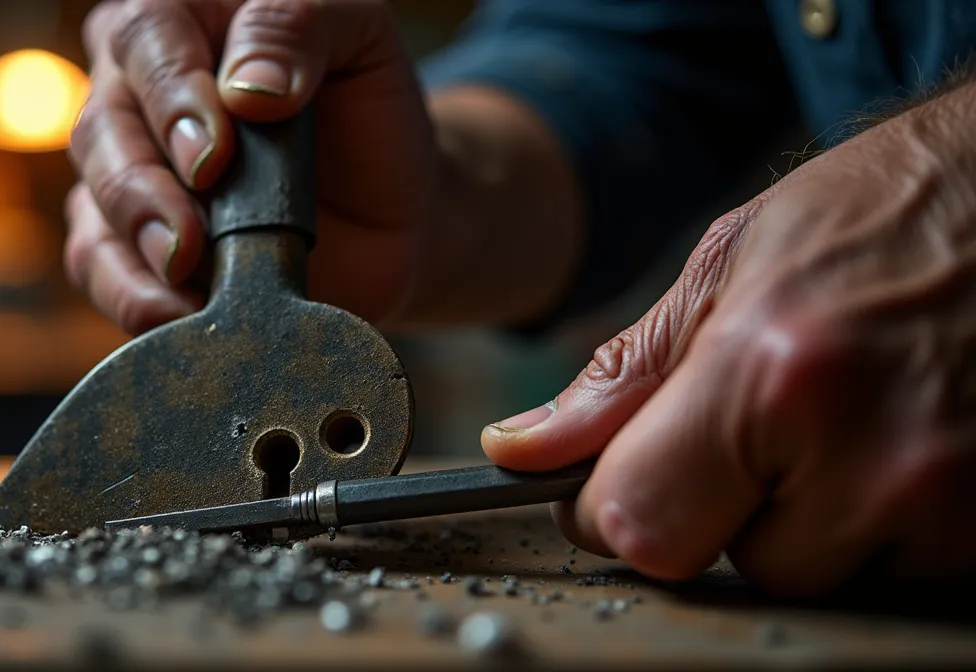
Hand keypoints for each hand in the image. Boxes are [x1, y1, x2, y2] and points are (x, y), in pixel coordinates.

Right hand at [65, 0, 433, 334]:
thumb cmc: (370, 112)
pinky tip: (179, 312)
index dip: (170, 95)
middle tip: (190, 233)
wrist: (392, 213)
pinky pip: (100, 269)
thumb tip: (249, 90)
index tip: (214, 155)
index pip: (146, 36)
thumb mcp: (360, 38)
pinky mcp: (132, 246)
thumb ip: (300, 29)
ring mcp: (128, 171)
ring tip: (185, 272)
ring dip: (134, 245)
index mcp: (184, 18)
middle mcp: (139, 89)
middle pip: (102, 126)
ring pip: (94, 202)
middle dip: (140, 185)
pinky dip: (132, 296)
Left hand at [481, 83, 975, 595]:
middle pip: (731, 562)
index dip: (610, 508)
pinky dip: (882, 519)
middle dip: (721, 508)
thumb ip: (627, 372)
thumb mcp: (736, 260)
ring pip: (816, 571)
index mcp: (774, 373)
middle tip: (768, 421)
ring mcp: (951, 502)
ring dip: (809, 517)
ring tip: (851, 415)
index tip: (613, 484)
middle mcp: (871, 455)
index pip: (639, 523)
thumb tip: (525, 450)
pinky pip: (898, 566)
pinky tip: (904, 433)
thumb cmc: (892, 206)